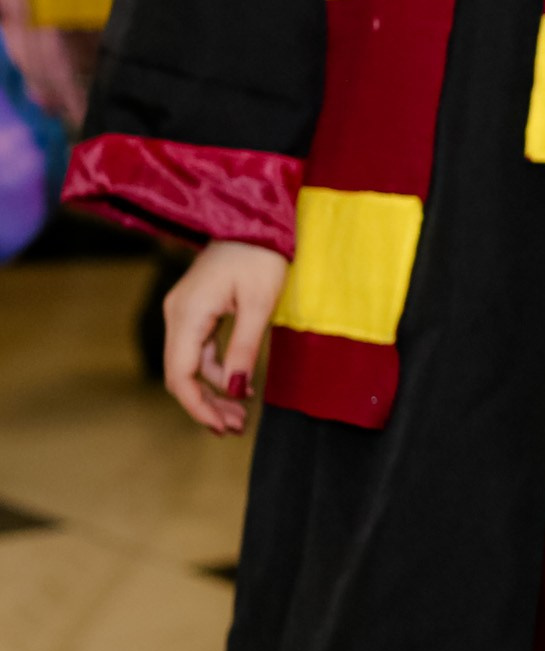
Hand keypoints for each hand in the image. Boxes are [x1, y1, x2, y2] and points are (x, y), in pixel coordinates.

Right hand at [161, 240, 287, 434]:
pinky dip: (215, 371)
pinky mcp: (195, 311)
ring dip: (212, 391)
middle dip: (205, 404)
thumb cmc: (261, 257)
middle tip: (235, 428)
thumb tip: (234, 390)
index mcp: (188, 314)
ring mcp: (183, 312)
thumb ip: (244, 348)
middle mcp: (177, 314)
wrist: (254, 222)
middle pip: (180, 373)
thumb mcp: (258, 305)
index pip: (181, 373)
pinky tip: (238, 385)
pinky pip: (198, 350)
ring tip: (240, 415)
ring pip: (189, 364)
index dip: (199, 406)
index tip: (223, 427)